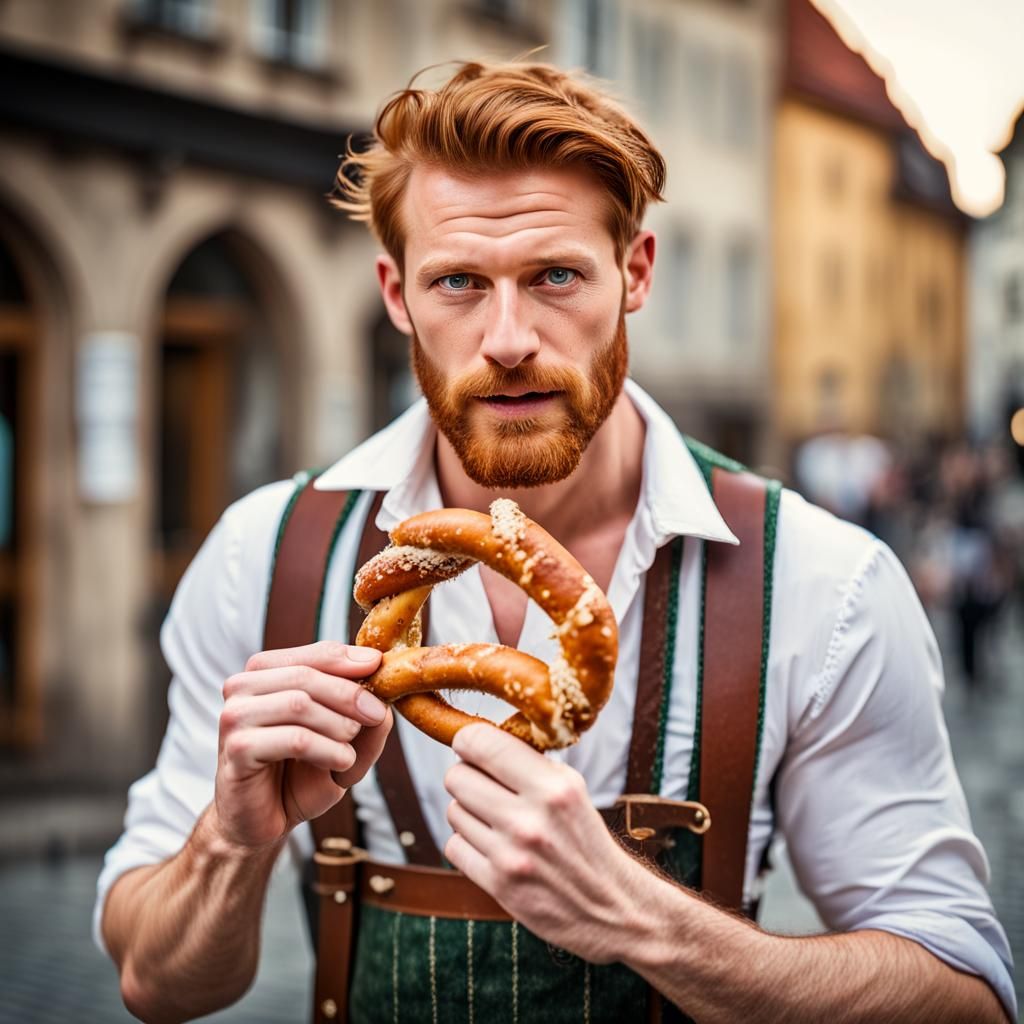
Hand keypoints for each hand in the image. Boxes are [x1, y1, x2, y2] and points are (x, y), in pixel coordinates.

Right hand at [214, 640, 391, 848]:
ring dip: (339, 726)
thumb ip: (366, 722)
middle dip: (350, 694)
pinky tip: (340, 762)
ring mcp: (235, 716)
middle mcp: (243, 686)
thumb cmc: (299, 775)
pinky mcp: (237, 749)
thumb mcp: (343, 744)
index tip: (380, 668)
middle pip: (307, 675)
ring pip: (299, 704)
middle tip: (376, 715)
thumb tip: (386, 701)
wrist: (264, 822)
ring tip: (351, 749)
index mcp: (266, 672)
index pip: (314, 653)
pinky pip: (294, 738)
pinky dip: (327, 750)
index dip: (350, 660)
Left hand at [444, 724, 640, 963]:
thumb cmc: (585, 839)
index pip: (483, 744)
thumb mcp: (572, 788)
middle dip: (466, 776)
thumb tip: (477, 738)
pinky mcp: (499, 886)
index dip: (467, 739)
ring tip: (495, 819)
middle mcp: (530, 820)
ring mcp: (511, 855)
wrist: (611, 906)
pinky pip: (454, 847)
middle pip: (457, 777)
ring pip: (454, 811)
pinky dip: (467, 844)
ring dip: (468, 812)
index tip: (469, 744)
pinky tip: (490, 845)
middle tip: (483, 783)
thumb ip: (528, 762)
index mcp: (554, 787)